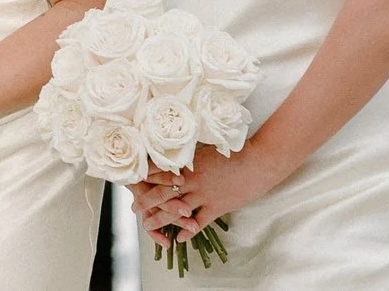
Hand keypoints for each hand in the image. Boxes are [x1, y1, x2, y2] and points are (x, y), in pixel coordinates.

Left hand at [132, 147, 272, 246]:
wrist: (258, 162)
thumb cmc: (232, 152)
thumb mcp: (204, 150)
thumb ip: (188, 158)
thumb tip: (175, 158)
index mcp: (186, 164)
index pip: (158, 172)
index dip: (143, 178)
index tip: (130, 182)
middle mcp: (190, 180)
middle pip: (161, 192)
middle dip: (145, 200)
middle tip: (133, 208)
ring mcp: (203, 194)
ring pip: (176, 209)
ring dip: (161, 219)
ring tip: (148, 225)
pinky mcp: (217, 207)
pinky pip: (199, 222)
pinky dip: (188, 231)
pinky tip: (180, 238)